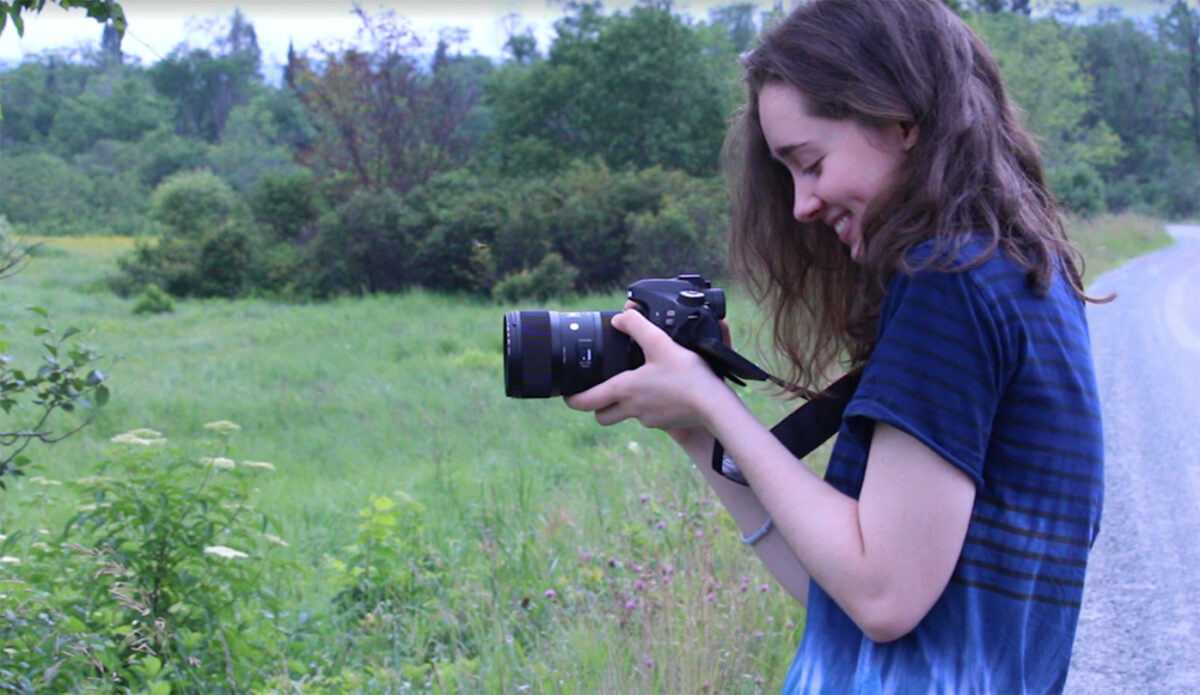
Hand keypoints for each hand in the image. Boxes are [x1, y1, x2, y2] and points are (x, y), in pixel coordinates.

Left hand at [564, 308, 732, 432]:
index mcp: (625, 389)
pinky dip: (648, 406)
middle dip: (597, 406)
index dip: (572, 398)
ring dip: (624, 405)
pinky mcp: (664, 423)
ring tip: (636, 384)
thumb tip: (621, 316)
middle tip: (600, 390)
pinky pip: (648, 416)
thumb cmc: (687, 375)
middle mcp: (632, 408)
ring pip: (625, 415)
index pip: (586, 402)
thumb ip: (637, 326)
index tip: (567, 394)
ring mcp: (648, 419)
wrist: (714, 405)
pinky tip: (662, 390)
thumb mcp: (660, 343)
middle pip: (602, 416)